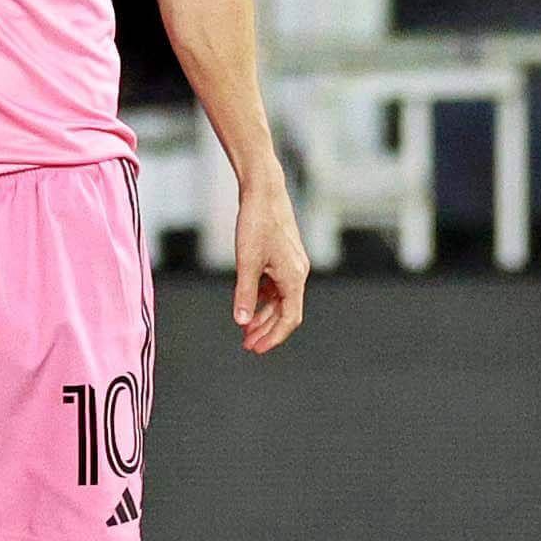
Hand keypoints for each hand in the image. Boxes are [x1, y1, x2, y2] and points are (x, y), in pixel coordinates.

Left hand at [232, 178, 308, 353]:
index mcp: (294, 277)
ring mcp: (292, 265)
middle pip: (286, 312)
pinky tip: (250, 304)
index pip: (289, 319)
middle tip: (247, 345)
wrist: (264, 191)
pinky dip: (264, 298)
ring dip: (264, 316)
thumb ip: (245, 294)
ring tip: (246, 330)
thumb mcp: (247, 262)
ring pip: (281, 299)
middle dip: (267, 330)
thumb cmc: (256, 223)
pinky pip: (276, 286)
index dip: (273, 337)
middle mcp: (298, 273)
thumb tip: (242, 322)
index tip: (256, 349)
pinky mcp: (284, 257)